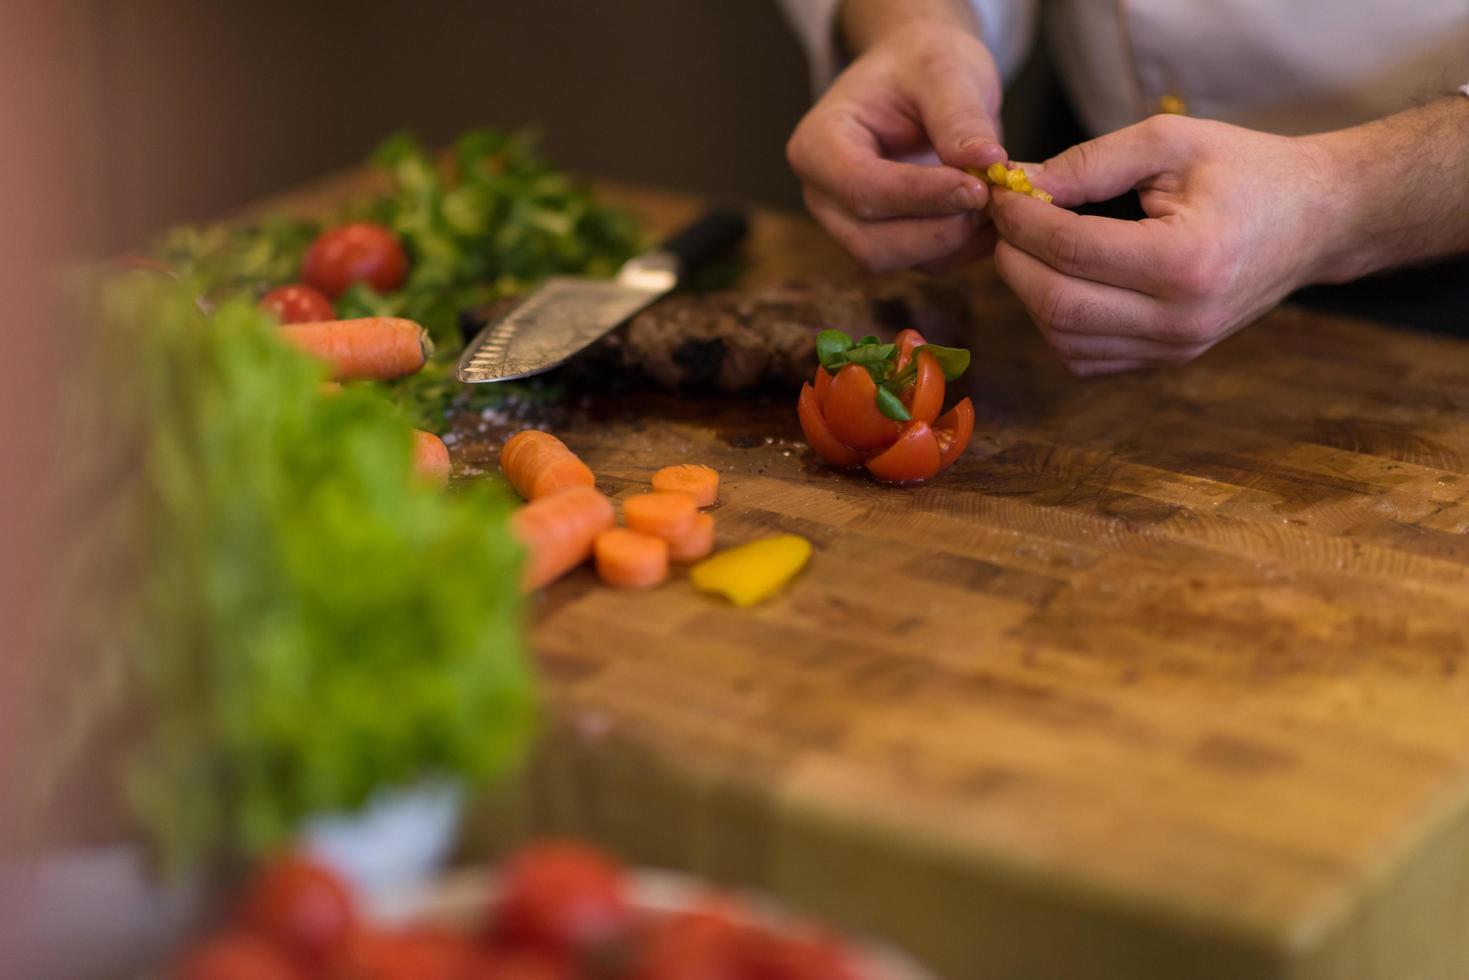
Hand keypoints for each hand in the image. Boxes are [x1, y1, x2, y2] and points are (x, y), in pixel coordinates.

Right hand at [786, 21, 1007, 274]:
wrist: (918, 78)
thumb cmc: (920, 65)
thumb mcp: (944, 70)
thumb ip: (960, 117)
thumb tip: (988, 162)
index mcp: (818, 145)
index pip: (860, 188)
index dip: (921, 196)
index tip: (979, 186)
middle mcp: (823, 195)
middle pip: (871, 242)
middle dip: (938, 229)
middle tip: (993, 197)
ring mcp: (850, 224)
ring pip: (897, 261)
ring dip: (954, 241)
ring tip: (996, 200)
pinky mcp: (885, 241)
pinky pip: (923, 264)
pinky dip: (963, 247)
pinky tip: (990, 214)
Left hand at [989, 114, 1339, 374]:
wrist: (1317, 220)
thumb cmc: (1247, 171)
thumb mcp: (1171, 142)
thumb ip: (1091, 162)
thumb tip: (1019, 184)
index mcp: (1186, 260)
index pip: (1069, 249)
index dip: (1020, 219)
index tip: (1003, 191)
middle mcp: (1180, 318)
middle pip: (1055, 304)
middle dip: (1012, 258)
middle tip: (1006, 220)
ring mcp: (1175, 348)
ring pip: (1062, 339)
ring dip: (1028, 292)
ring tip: (1030, 245)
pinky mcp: (1167, 361)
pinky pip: (1084, 357)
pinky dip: (1055, 322)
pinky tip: (1061, 278)